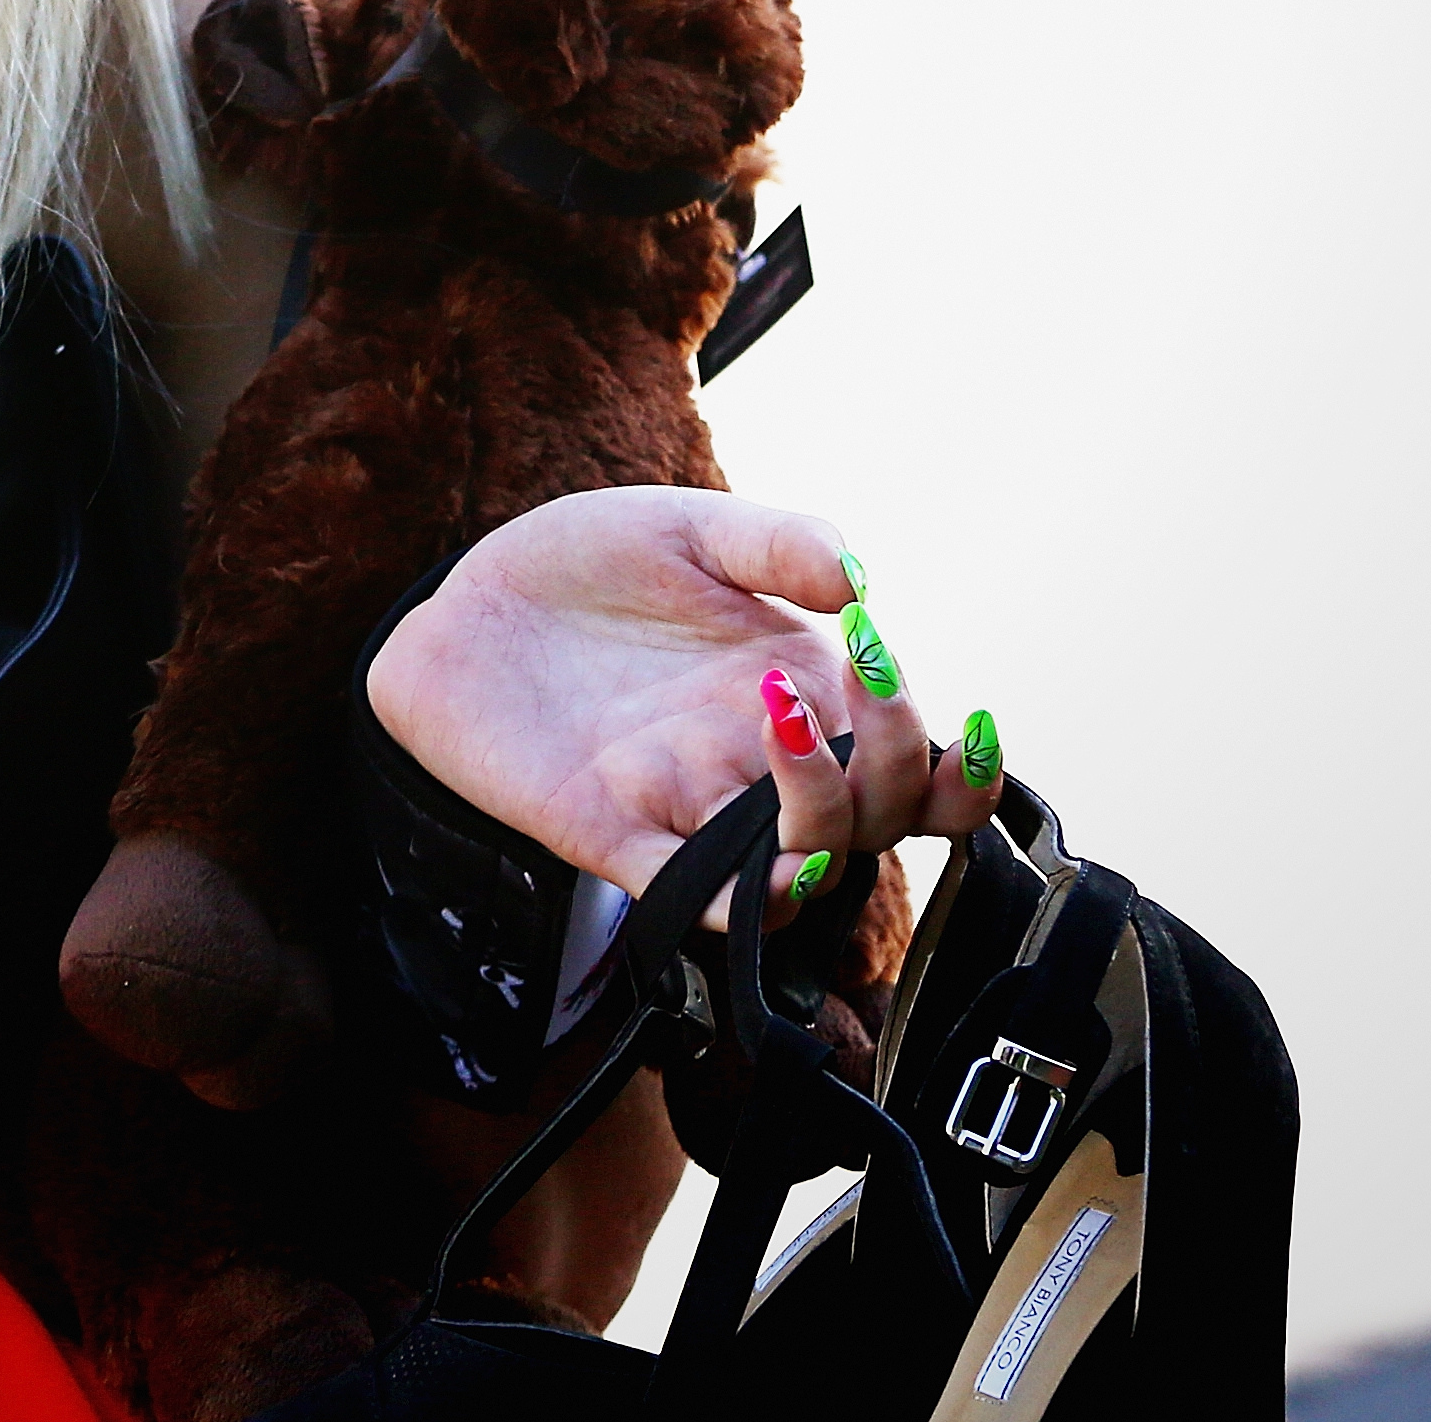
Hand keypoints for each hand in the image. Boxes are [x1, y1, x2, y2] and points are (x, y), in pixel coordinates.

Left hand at [363, 487, 1002, 924]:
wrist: (464, 600)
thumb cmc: (584, 563)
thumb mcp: (687, 529)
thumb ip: (778, 543)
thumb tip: (864, 581)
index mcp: (801, 694)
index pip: (913, 767)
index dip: (958, 768)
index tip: (966, 720)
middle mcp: (758, 763)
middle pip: (874, 818)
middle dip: (893, 767)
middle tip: (862, 685)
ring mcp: (690, 805)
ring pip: (801, 866)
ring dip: (823, 821)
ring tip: (787, 721)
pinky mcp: (616, 836)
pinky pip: (695, 897)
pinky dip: (746, 901)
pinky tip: (774, 868)